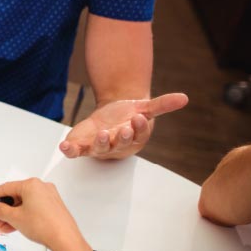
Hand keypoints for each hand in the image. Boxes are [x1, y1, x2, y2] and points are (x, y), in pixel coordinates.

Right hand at [0, 178, 91, 250]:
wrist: (65, 240)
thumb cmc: (45, 226)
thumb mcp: (15, 218)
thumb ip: (0, 210)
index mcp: (32, 185)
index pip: (6, 187)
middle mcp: (41, 188)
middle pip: (15, 197)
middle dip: (3, 210)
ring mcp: (48, 197)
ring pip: (23, 204)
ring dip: (11, 216)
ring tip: (2, 227)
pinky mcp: (52, 207)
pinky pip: (32, 209)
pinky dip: (22, 216)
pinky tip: (14, 226)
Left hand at [59, 93, 187, 159]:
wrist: (109, 118)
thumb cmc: (128, 116)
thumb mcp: (145, 108)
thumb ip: (162, 104)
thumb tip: (185, 98)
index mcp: (133, 138)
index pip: (138, 134)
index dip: (139, 127)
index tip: (139, 117)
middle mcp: (116, 145)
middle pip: (119, 144)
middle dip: (121, 137)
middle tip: (123, 129)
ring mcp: (98, 147)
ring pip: (99, 148)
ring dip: (100, 142)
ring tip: (102, 134)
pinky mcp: (82, 146)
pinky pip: (75, 152)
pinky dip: (69, 150)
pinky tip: (65, 146)